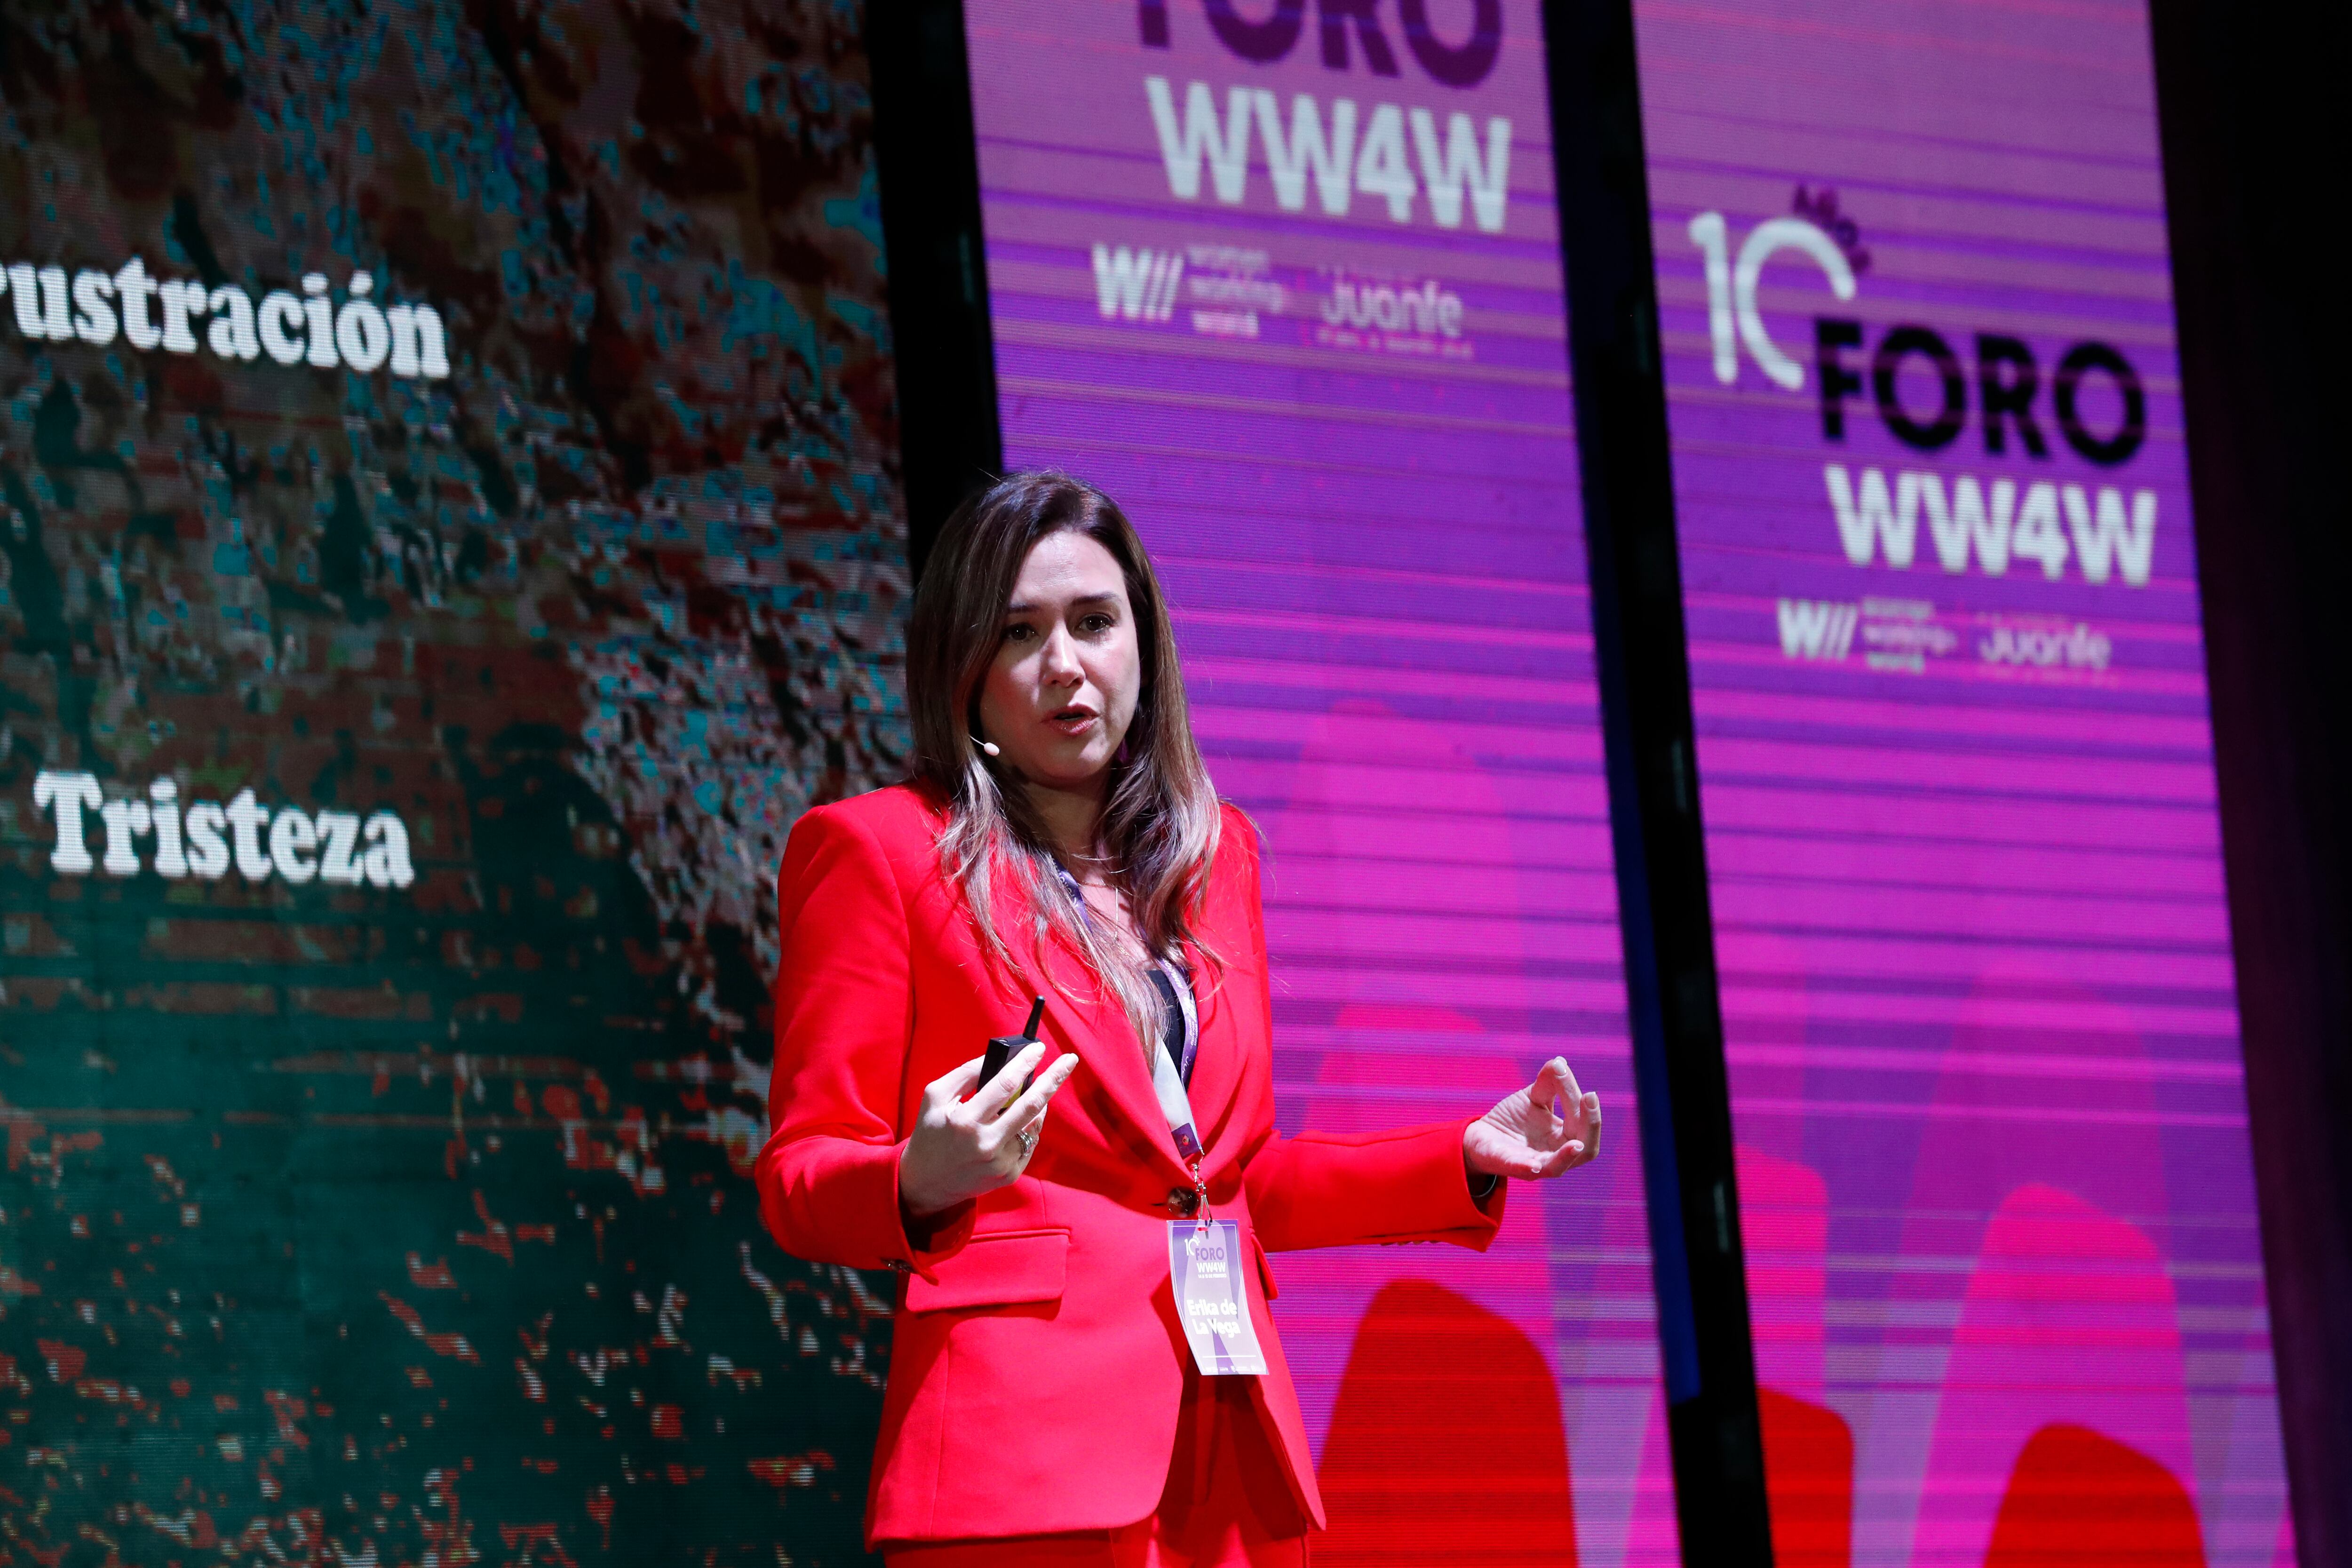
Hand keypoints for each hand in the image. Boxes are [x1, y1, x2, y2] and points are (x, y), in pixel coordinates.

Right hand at [899, 1042, 1079, 1218]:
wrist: (926, 1183)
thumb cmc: (931, 1133)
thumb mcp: (936, 1097)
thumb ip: (966, 1074)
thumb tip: (999, 1058)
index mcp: (966, 1121)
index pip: (1004, 1085)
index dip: (1024, 1063)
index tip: (1040, 1048)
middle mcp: (987, 1143)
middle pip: (1031, 1105)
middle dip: (1054, 1079)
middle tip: (1070, 1060)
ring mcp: (1002, 1162)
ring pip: (1034, 1123)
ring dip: (1040, 1102)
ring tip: (1037, 1090)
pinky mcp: (1010, 1175)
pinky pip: (1030, 1141)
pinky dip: (1030, 1124)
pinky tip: (1020, 1118)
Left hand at [1464, 1057, 1600, 1182]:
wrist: (1482, 1134)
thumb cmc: (1514, 1119)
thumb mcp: (1533, 1097)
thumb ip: (1548, 1083)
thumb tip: (1560, 1062)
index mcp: (1564, 1138)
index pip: (1583, 1124)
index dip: (1582, 1101)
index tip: (1566, 1071)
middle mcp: (1554, 1155)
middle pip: (1584, 1150)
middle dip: (1590, 1124)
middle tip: (1589, 1097)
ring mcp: (1533, 1165)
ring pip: (1557, 1167)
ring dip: (1567, 1156)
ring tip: (1577, 1144)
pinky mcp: (1509, 1166)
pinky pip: (1520, 1170)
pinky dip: (1528, 1167)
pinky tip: (1534, 1166)